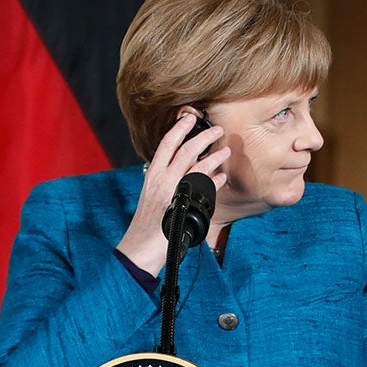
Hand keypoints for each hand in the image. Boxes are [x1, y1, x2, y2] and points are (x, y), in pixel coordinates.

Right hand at [117, 111, 228, 274]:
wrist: (140, 249)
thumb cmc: (149, 224)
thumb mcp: (154, 196)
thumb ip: (168, 181)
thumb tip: (188, 168)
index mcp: (152, 175)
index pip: (165, 144)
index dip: (179, 128)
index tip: (190, 117)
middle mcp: (161, 180)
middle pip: (184, 150)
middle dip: (203, 136)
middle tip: (218, 129)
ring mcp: (171, 192)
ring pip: (196, 166)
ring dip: (214, 156)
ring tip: (226, 150)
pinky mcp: (182, 206)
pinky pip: (204, 189)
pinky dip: (215, 180)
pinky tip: (222, 176)